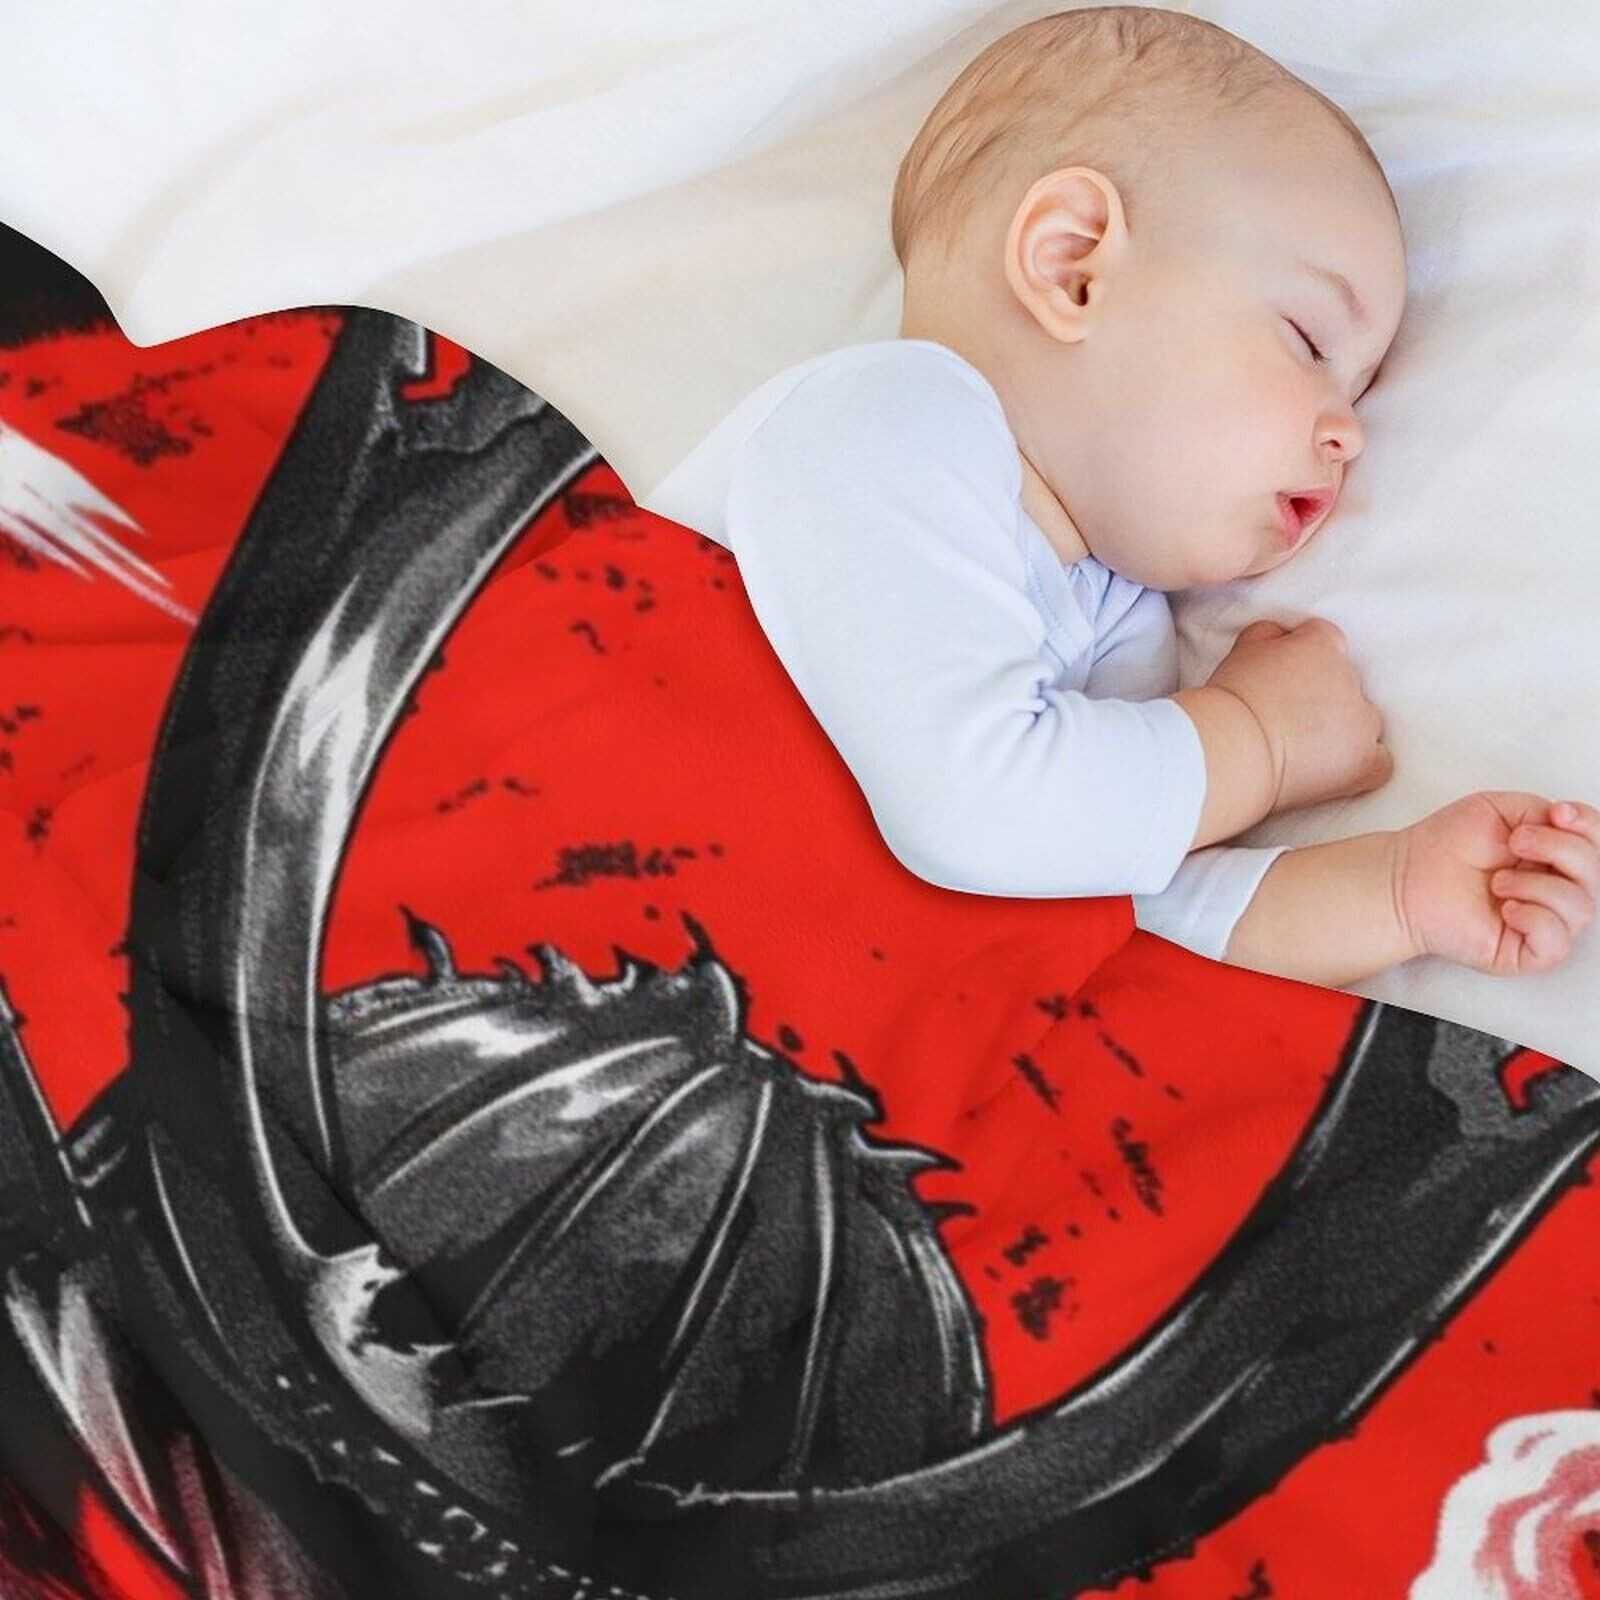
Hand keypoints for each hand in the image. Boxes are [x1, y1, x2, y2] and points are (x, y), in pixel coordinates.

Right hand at [1207, 618, 1391, 813]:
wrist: (1232, 747)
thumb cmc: (1231, 700)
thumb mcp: (1243, 648)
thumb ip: (1270, 634)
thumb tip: (1282, 636)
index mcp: (1323, 644)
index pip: (1326, 641)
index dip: (1304, 660)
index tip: (1284, 680)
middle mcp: (1350, 677)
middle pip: (1346, 683)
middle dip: (1323, 697)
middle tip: (1287, 717)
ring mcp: (1362, 721)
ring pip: (1363, 720)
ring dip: (1342, 730)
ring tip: (1304, 748)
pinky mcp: (1365, 761)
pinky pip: (1379, 761)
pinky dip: (1363, 765)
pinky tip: (1337, 770)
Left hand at [1394, 794, 1599, 974]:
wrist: (1405, 877)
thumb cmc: (1445, 846)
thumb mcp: (1498, 810)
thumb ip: (1542, 811)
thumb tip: (1569, 822)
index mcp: (1554, 857)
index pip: (1597, 844)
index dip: (1589, 826)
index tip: (1558, 813)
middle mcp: (1555, 890)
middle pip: (1596, 873)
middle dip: (1560, 849)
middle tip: (1515, 842)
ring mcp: (1543, 922)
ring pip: (1582, 908)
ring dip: (1537, 886)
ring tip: (1497, 881)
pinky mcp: (1525, 952)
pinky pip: (1557, 943)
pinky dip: (1535, 919)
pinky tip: (1505, 908)